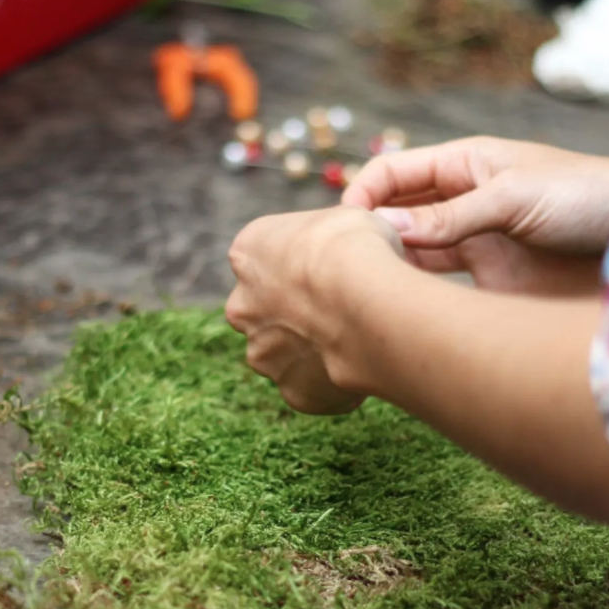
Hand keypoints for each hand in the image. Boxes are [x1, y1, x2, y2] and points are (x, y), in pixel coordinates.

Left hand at [225, 206, 402, 414]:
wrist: (366, 299)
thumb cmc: (355, 247)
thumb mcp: (346, 216)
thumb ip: (331, 235)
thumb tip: (348, 244)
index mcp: (247, 254)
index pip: (264, 259)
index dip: (300, 263)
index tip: (329, 267)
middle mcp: (242, 307)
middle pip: (266, 312)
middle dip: (297, 313)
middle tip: (340, 308)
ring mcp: (263, 354)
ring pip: (286, 354)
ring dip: (313, 350)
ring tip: (356, 339)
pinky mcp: (291, 391)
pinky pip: (312, 388)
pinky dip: (333, 383)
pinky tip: (362, 364)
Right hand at [341, 137, 608, 296]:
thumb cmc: (590, 196)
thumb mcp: (514, 197)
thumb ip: (450, 217)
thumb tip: (384, 228)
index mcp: (464, 163)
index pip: (392, 173)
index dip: (362, 196)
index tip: (344, 230)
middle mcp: (463, 201)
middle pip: (396, 216)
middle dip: (368, 236)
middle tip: (349, 269)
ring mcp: (476, 242)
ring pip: (415, 255)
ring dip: (392, 269)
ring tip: (370, 293)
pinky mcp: (492, 282)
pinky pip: (444, 289)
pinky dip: (421, 298)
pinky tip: (406, 313)